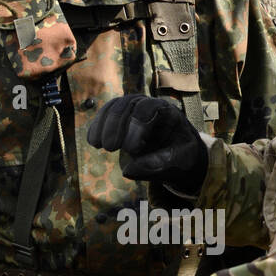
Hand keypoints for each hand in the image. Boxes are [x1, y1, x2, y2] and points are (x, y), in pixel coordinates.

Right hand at [87, 96, 207, 193]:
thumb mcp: (179, 162)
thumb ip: (158, 165)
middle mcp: (148, 104)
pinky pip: (105, 115)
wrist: (178, 153)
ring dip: (102, 125)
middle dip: (115, 125)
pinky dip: (97, 127)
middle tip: (110, 148)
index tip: (131, 149)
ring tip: (97, 145)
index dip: (136, 126)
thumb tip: (127, 171)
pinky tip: (93, 142)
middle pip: (127, 104)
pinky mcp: (121, 118)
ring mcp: (133, 108)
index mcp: (166, 111)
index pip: (147, 109)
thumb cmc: (181, 155)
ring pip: (113, 107)